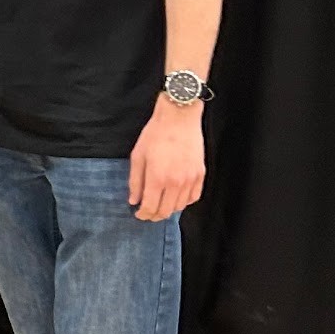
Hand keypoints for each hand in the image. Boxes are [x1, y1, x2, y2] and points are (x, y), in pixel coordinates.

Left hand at [128, 99, 204, 220]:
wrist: (179, 118)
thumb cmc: (155, 134)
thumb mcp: (138, 156)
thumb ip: (135, 181)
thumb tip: (134, 200)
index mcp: (157, 177)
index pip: (150, 207)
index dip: (143, 215)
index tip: (138, 214)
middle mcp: (175, 182)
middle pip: (166, 211)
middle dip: (154, 215)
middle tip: (148, 212)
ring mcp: (190, 179)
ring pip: (180, 206)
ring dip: (169, 209)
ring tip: (161, 204)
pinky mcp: (200, 174)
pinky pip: (194, 197)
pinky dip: (184, 202)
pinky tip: (176, 197)